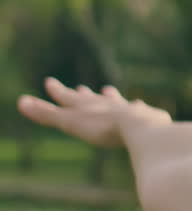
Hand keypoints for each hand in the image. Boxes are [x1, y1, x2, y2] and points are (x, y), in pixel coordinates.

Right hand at [16, 77, 171, 147]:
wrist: (142, 128)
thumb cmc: (103, 127)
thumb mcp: (70, 122)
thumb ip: (47, 114)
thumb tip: (21, 102)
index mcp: (90, 108)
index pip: (70, 99)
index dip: (59, 92)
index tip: (50, 82)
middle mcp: (110, 106)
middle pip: (95, 100)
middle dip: (86, 96)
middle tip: (81, 89)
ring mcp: (131, 111)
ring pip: (119, 103)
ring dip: (112, 99)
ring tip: (109, 91)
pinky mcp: (151, 119)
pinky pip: (146, 113)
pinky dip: (142, 110)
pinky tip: (146, 108)